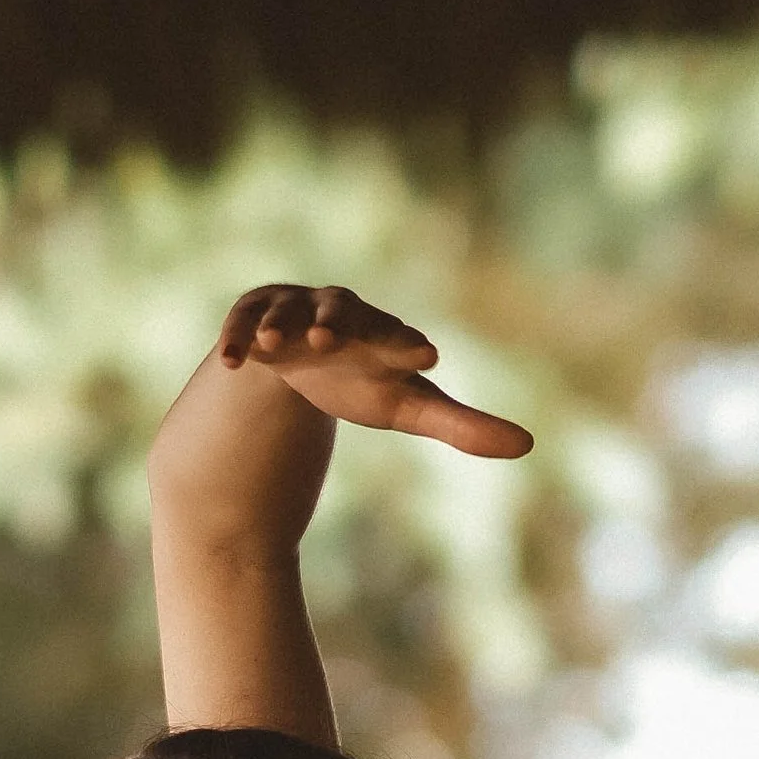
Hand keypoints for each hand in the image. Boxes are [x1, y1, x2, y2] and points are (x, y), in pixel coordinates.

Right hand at [218, 284, 532, 459]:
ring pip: (289, 312)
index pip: (398, 339)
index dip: (406, 347)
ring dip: (281, 327)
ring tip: (273, 345)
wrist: (300, 354)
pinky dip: (236, 338)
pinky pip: (244, 323)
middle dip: (337, 323)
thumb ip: (462, 426)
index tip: (425, 358)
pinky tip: (230, 361)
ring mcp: (294, 313)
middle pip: (342, 312)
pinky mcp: (255, 318)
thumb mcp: (407, 408)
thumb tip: (528, 446)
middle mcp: (339, 315)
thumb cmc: (361, 378)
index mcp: (381, 334)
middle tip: (331, 339)